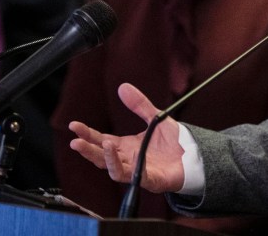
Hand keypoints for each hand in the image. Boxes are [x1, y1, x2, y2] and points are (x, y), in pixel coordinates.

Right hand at [69, 82, 185, 192]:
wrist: (193, 155)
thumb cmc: (173, 142)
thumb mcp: (155, 118)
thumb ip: (139, 105)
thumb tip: (123, 86)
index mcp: (125, 146)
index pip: (100, 140)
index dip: (87, 134)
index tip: (74, 126)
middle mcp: (127, 159)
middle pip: (101, 157)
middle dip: (88, 150)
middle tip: (76, 141)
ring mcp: (137, 171)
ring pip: (115, 170)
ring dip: (107, 158)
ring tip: (104, 144)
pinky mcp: (150, 180)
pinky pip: (137, 176)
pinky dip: (131, 167)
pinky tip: (130, 155)